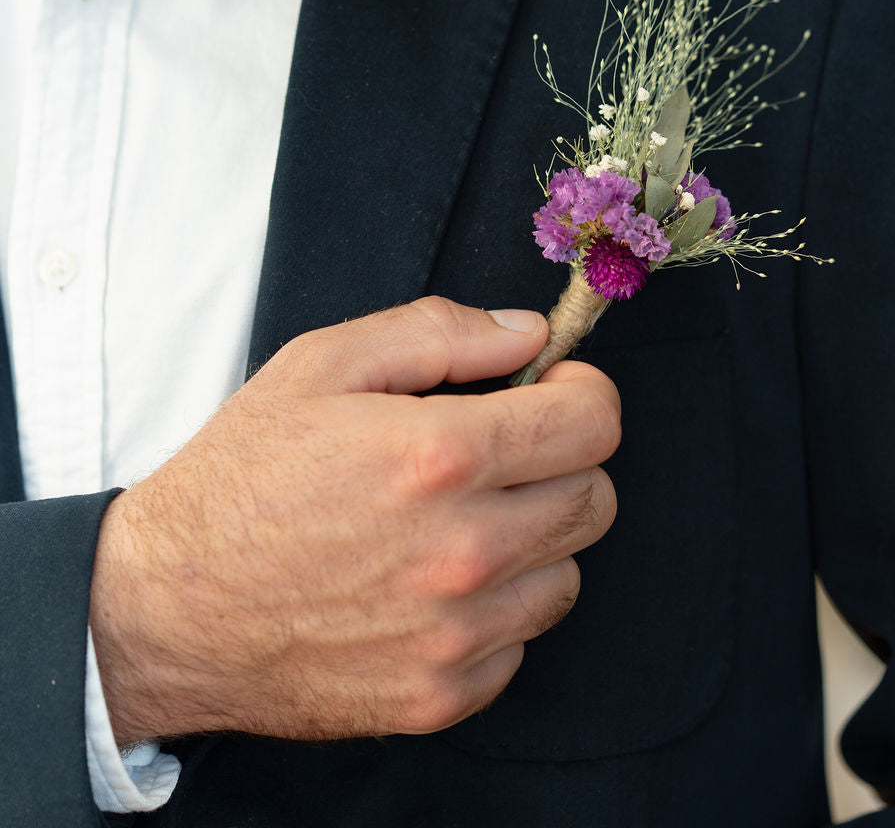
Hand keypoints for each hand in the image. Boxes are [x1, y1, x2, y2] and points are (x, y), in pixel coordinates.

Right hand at [89, 297, 619, 745]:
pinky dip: (495, 611)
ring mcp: (455, 635)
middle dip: (561, 462)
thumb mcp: (322, 364)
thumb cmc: (241, 476)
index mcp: (439, 456)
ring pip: (567, 574)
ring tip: (460, 521)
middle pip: (594, 499)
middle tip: (499, 453)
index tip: (554, 392)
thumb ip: (440, 333)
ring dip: (533, 540)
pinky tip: (433, 585)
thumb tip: (529, 333)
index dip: (582, 395)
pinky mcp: (440, 697)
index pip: (593, 424)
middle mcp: (463, 551)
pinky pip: (519, 644)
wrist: (165, 607)